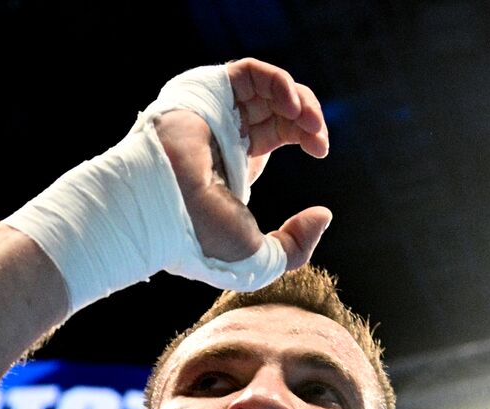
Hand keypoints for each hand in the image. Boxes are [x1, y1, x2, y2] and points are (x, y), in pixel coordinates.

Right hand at [154, 58, 331, 271]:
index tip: (321, 151)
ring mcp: (216, 108)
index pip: (279, 129)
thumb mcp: (259, 255)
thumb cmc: (203, 236)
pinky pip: (249, 73)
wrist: (166, 209)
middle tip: (319, 138)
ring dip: (299, 98)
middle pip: (278, 106)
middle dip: (307, 117)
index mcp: (236, 161)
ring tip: (310, 122)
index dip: (306, 133)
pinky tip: (292, 105)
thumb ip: (295, 246)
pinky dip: (277, 82)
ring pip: (267, 87)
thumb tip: (323, 215)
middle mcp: (227, 131)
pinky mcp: (207, 89)